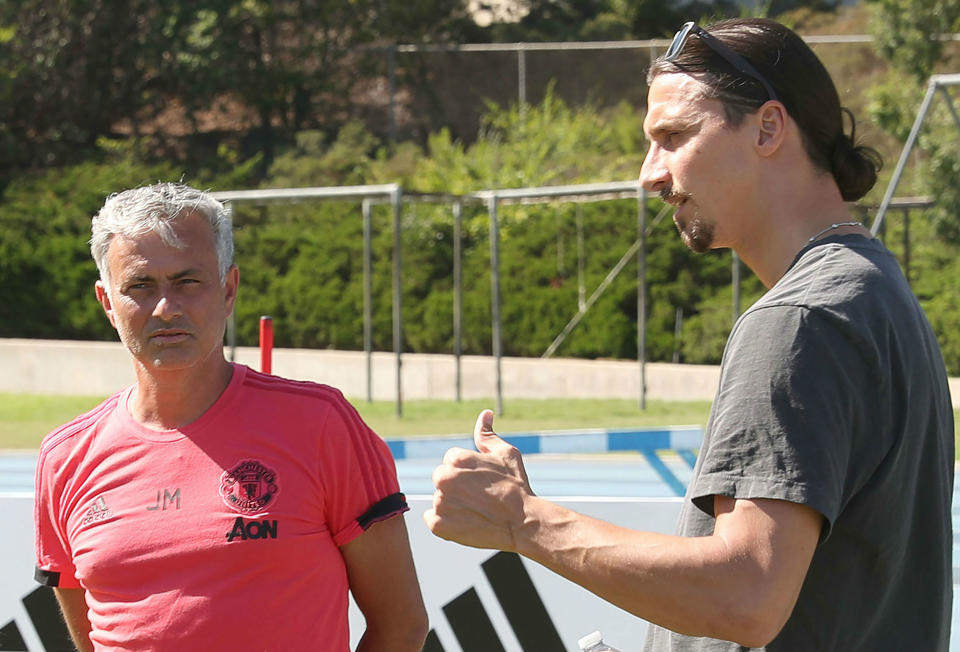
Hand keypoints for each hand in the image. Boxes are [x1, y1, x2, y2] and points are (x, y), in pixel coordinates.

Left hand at [423, 409, 534, 551]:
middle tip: (478, 496)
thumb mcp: (505, 454)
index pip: (451, 461)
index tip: (483, 482)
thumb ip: (487, 434)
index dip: (469, 471)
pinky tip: (465, 522)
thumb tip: (485, 414)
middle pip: (442, 478)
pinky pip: (433, 519)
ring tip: (476, 510)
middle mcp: (444, 478)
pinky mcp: (438, 525)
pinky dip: (445, 522)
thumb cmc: (516, 486)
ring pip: (440, 499)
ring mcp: (440, 502)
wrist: (523, 522)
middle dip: (456, 485)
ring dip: (452, 504)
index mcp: (456, 459)